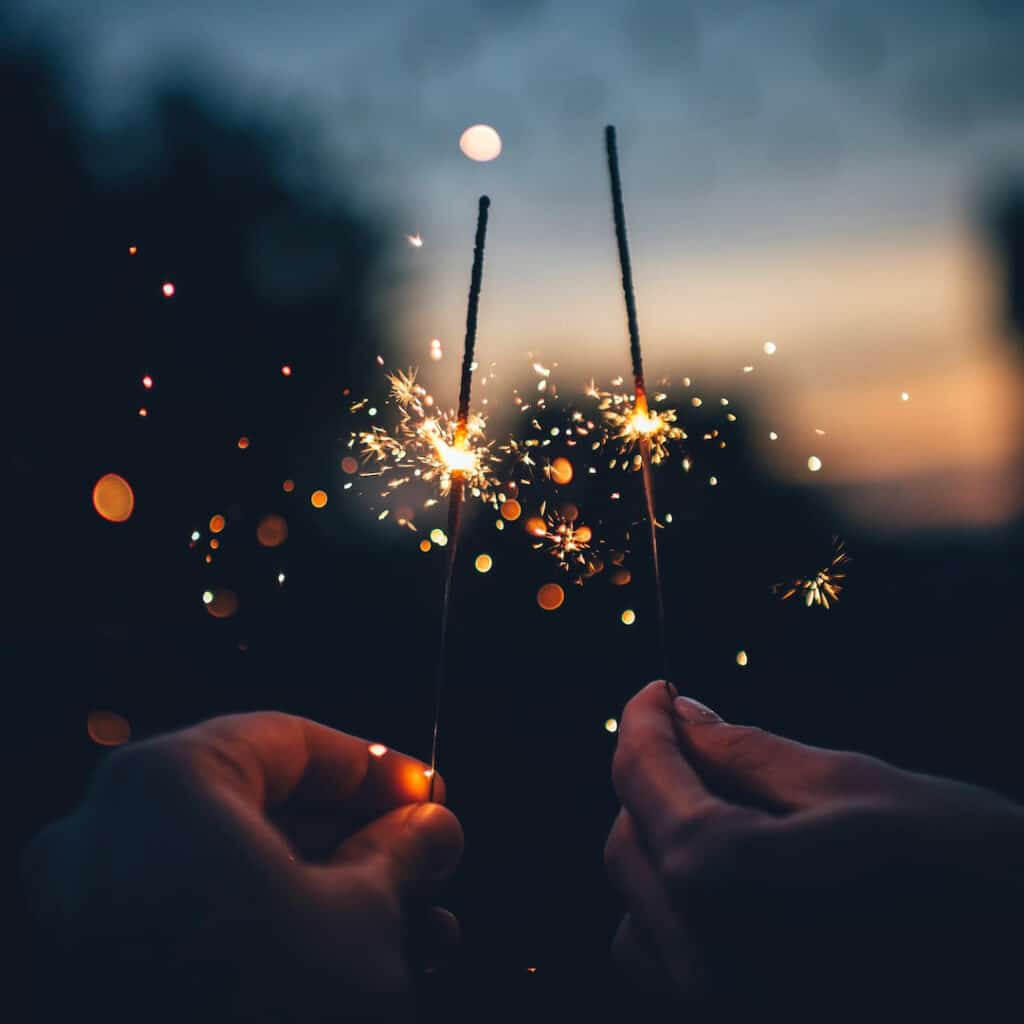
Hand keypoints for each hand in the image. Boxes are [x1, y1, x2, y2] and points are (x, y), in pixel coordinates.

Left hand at [22, 713, 462, 1022]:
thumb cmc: (269, 1015)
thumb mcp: (364, 921)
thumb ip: (400, 854)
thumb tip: (431, 829)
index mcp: (164, 785)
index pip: (289, 743)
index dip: (375, 768)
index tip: (430, 797)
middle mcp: (108, 836)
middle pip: (264, 808)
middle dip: (362, 842)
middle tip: (429, 864)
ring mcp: (89, 911)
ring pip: (237, 870)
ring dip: (333, 893)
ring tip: (419, 925)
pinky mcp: (96, 975)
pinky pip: (200, 921)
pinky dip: (277, 928)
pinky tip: (363, 958)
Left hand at [605, 682, 1023, 1021]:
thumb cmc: (963, 869)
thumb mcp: (848, 786)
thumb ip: (743, 752)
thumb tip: (681, 716)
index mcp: (720, 881)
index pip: (640, 777)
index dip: (643, 721)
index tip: (656, 693)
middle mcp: (701, 959)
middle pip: (627, 842)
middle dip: (656, 781)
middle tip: (705, 741)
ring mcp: (719, 1008)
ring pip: (638, 907)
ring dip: (665, 848)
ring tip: (731, 813)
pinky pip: (671, 962)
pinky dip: (684, 910)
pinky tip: (741, 880)